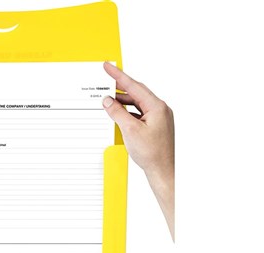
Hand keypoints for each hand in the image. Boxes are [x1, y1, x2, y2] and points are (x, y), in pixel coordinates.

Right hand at [102, 62, 174, 239]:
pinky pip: (139, 114)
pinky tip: (118, 114)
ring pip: (137, 104)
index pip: (134, 86)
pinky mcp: (155, 127)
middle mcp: (160, 110)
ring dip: (122, 102)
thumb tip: (108, 101)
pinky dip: (127, 112)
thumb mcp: (130, 131)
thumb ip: (117, 113)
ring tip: (107, 100)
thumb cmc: (151, 154)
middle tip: (105, 80)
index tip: (108, 66)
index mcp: (157, 106)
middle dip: (119, 87)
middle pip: (136, 93)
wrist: (162, 171)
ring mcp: (158, 118)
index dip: (119, 76)